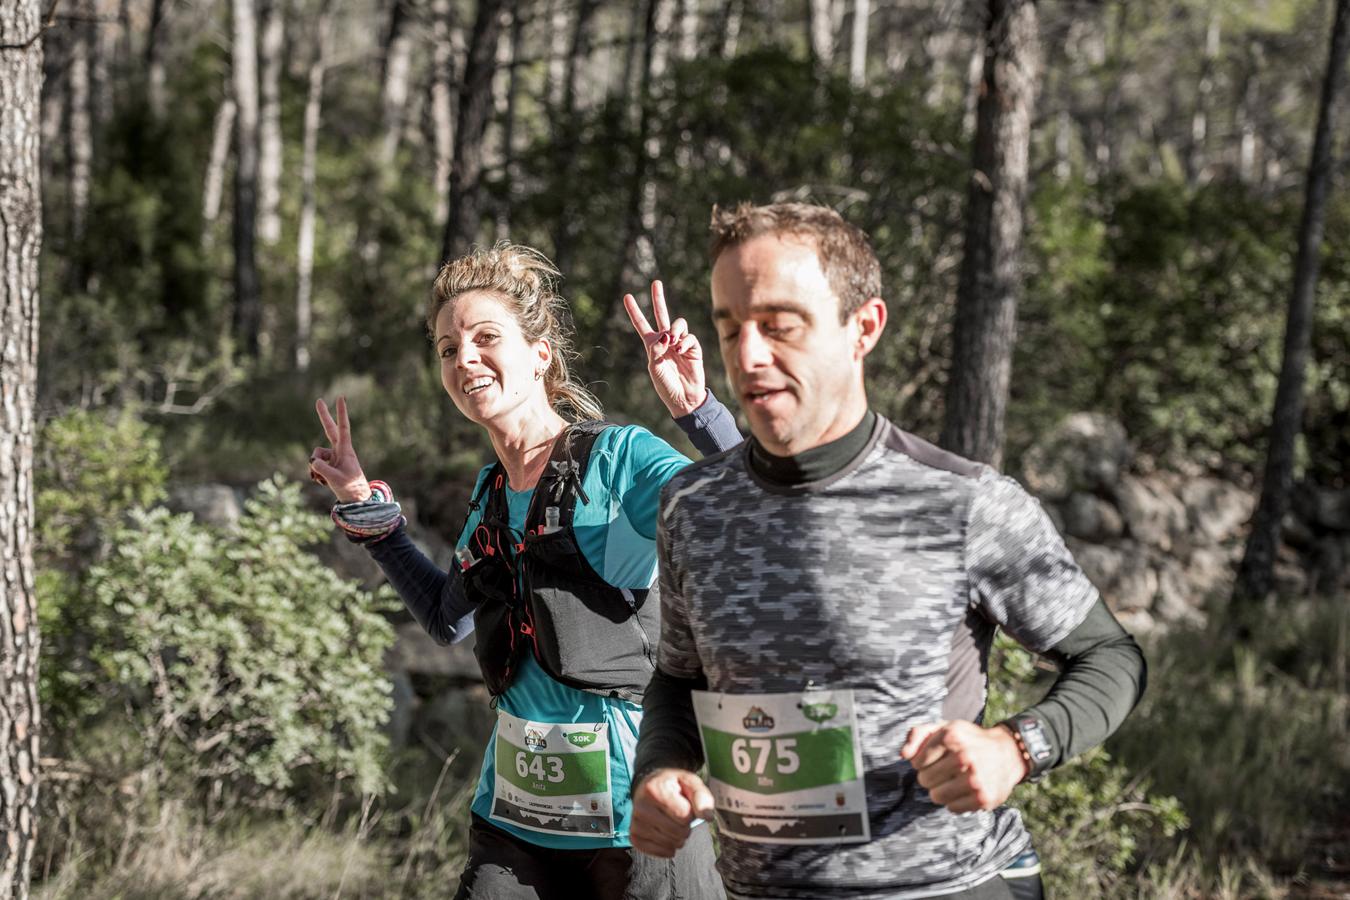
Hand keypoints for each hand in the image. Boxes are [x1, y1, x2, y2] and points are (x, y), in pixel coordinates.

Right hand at [310, 396, 372, 503]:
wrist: (355, 500)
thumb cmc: (350, 488)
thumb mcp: (335, 479)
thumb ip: (322, 469)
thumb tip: (313, 461)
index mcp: (345, 450)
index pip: (343, 428)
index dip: (341, 413)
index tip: (341, 398)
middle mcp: (339, 451)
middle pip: (329, 430)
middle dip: (323, 417)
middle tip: (318, 400)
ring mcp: (333, 457)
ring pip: (316, 456)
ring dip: (316, 468)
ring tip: (324, 480)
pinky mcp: (328, 464)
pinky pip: (315, 465)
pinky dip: (315, 474)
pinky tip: (323, 482)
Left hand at [624, 280, 706, 417]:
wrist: (684, 398)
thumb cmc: (666, 386)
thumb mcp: (654, 368)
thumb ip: (656, 350)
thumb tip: (666, 335)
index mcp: (652, 345)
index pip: (642, 325)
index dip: (634, 311)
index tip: (627, 296)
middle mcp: (666, 341)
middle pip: (662, 314)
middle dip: (658, 298)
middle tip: (656, 283)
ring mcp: (680, 343)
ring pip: (678, 324)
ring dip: (675, 329)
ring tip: (673, 341)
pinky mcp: (694, 348)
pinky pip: (689, 337)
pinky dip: (685, 342)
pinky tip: (681, 350)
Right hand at [629, 768, 714, 858]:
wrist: (650, 786)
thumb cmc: (674, 786)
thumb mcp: (691, 783)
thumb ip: (702, 796)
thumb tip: (707, 817)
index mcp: (655, 789)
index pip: (684, 815)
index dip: (690, 813)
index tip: (684, 804)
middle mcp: (641, 806)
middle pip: (678, 832)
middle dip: (685, 826)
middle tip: (678, 815)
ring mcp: (635, 823)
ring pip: (670, 844)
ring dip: (677, 837)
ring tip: (671, 822)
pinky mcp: (634, 837)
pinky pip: (661, 852)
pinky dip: (668, 847)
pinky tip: (665, 833)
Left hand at [900, 720, 1027, 813]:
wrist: (1007, 753)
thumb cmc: (968, 741)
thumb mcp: (944, 728)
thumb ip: (917, 734)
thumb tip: (903, 755)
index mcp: (951, 736)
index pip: (916, 762)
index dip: (922, 762)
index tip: (935, 759)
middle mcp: (963, 757)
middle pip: (924, 780)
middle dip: (931, 777)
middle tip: (945, 771)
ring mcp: (974, 779)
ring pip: (936, 796)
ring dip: (941, 791)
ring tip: (953, 781)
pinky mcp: (983, 798)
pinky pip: (952, 808)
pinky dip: (955, 801)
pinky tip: (965, 790)